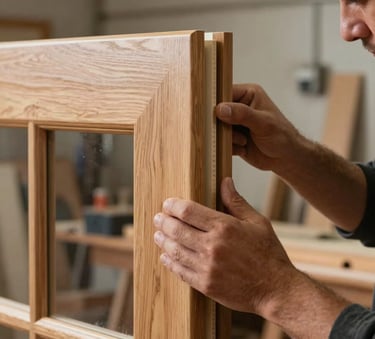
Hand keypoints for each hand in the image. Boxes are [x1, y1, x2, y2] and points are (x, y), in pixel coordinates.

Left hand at [153, 177, 299, 314]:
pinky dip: (169, 262)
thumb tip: (225, 181)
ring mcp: (207, 267)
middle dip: (163, 222)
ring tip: (158, 235)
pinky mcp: (205, 285)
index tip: (168, 203)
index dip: (173, 205)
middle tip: (158, 218)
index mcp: (225, 227)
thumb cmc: (269, 254)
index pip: (188, 211)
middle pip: (177, 229)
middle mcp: (212, 246)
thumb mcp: (257, 222)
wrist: (276, 289)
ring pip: (175, 250)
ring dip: (162, 241)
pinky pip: (180, 271)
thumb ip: (236, 202)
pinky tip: (165, 257)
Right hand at [216, 84, 304, 172]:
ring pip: (217, 129)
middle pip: (217, 112)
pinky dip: (231, 147)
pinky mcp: (232, 138)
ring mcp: (235, 123)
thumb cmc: (282, 136)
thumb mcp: (263, 123)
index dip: (217, 103)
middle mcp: (239, 107)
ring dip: (229, 138)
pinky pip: (221, 142)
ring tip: (244, 141)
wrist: (286, 158)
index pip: (225, 92)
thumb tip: (220, 108)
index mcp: (248, 94)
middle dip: (224, 125)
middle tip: (234, 131)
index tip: (216, 114)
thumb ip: (242, 114)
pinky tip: (244, 148)